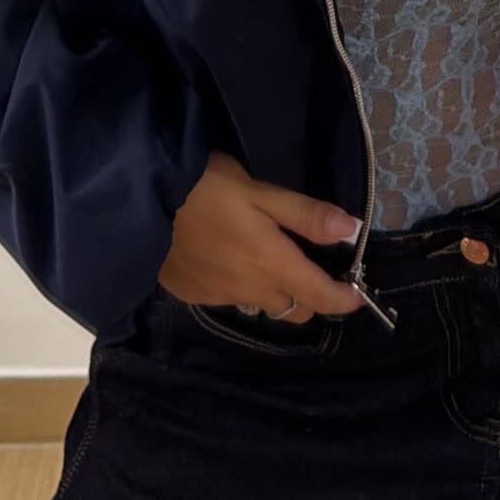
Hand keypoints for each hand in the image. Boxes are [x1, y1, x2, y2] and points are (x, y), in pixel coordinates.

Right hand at [157, 150, 367, 320]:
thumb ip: (305, 215)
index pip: (320, 297)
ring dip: (276, 295)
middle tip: (316, 273)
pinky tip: (232, 262)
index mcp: (272, 264)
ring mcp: (219, 296)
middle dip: (312, 299)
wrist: (141, 205)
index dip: (344, 300)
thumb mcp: (260, 192)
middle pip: (294, 310)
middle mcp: (250, 290)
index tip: (358, 297)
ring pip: (262, 307)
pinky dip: (242, 288)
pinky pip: (230, 299)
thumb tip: (351, 231)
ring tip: (274, 266)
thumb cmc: (207, 189)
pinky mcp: (193, 294)